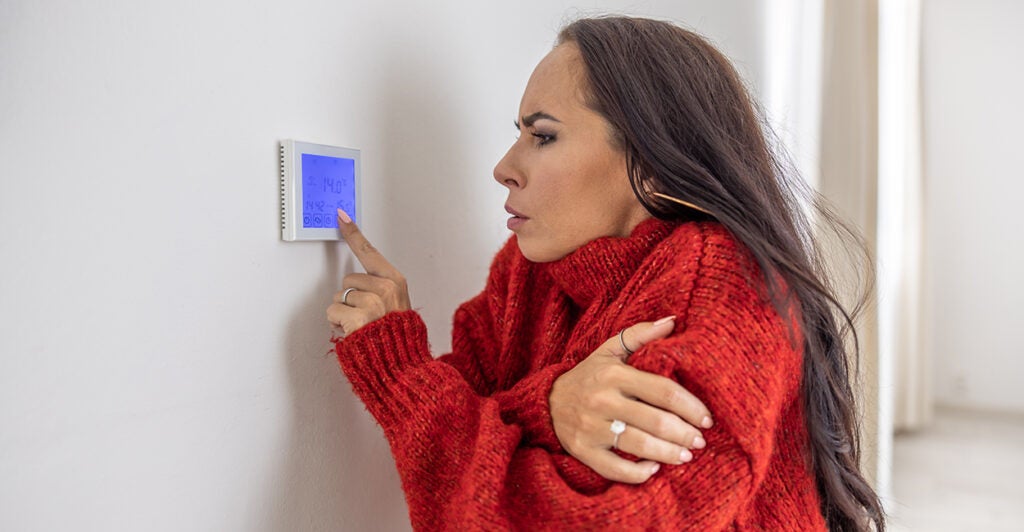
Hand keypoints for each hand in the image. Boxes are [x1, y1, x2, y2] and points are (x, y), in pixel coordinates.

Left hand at [326, 209, 410, 335]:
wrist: (401, 365)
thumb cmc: (397, 338)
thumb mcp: (397, 305)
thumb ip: (380, 289)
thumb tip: (356, 283)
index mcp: (396, 281)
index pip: (370, 251)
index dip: (353, 233)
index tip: (341, 215)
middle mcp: (386, 288)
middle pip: (348, 280)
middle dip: (350, 299)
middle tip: (365, 317)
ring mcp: (373, 302)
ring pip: (339, 297)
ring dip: (343, 314)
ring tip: (361, 327)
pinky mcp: (358, 316)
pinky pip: (333, 312)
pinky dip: (337, 324)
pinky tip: (352, 332)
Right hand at [549, 317, 712, 483]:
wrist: (545, 401)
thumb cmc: (588, 376)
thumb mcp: (608, 351)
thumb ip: (639, 335)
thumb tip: (672, 321)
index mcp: (614, 374)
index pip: (663, 391)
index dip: (691, 406)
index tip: (706, 418)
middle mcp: (603, 401)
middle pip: (656, 421)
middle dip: (685, 434)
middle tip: (699, 441)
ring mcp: (592, 428)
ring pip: (640, 446)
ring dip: (669, 454)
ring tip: (685, 456)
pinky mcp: (583, 451)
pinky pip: (616, 468)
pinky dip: (638, 473)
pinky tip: (653, 470)